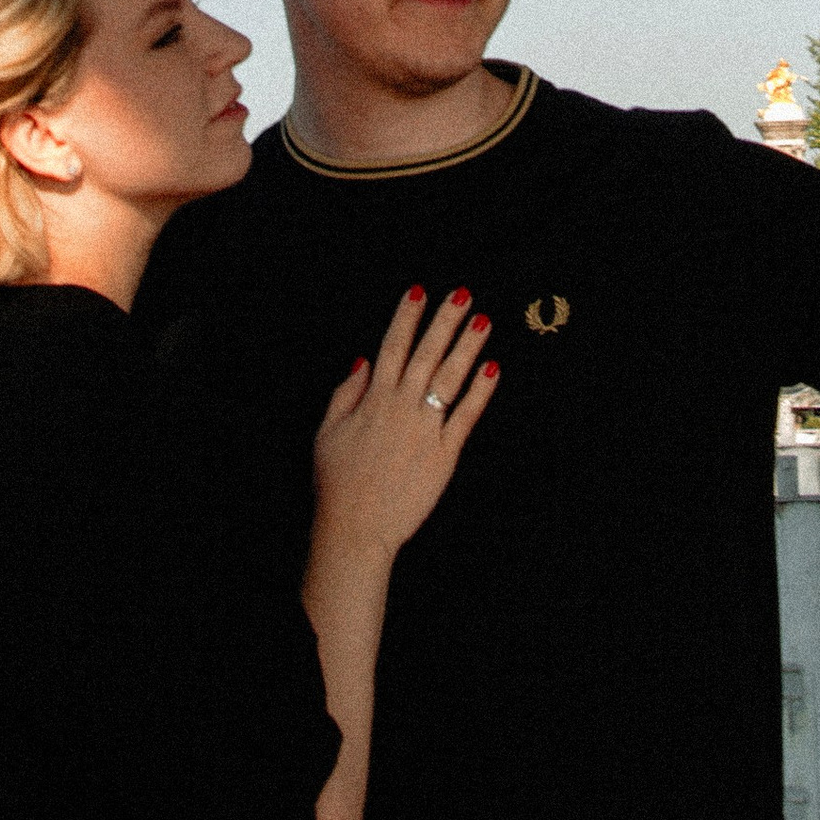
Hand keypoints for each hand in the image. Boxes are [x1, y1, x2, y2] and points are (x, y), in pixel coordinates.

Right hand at [312, 285, 496, 559]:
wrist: (356, 528)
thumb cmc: (337, 482)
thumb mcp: (327, 432)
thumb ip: (346, 393)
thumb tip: (363, 360)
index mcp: (373, 399)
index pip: (392, 347)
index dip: (406, 317)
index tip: (419, 290)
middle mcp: (401, 407)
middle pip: (427, 354)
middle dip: (445, 321)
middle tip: (464, 294)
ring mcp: (425, 430)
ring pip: (450, 378)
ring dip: (468, 347)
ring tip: (484, 321)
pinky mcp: (444, 455)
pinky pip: (466, 417)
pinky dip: (480, 392)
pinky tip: (492, 370)